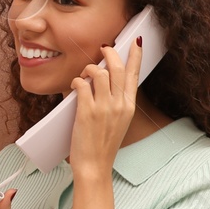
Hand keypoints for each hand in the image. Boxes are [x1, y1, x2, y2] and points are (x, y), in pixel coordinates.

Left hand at [68, 36, 143, 178]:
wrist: (95, 166)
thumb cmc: (103, 146)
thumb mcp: (118, 123)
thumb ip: (116, 103)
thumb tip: (104, 81)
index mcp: (129, 107)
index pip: (134, 75)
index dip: (135, 56)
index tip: (135, 42)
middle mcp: (119, 105)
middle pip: (117, 68)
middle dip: (109, 53)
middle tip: (102, 48)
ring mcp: (104, 108)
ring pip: (99, 73)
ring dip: (88, 68)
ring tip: (83, 74)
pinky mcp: (87, 111)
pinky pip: (82, 84)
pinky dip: (76, 81)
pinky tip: (74, 85)